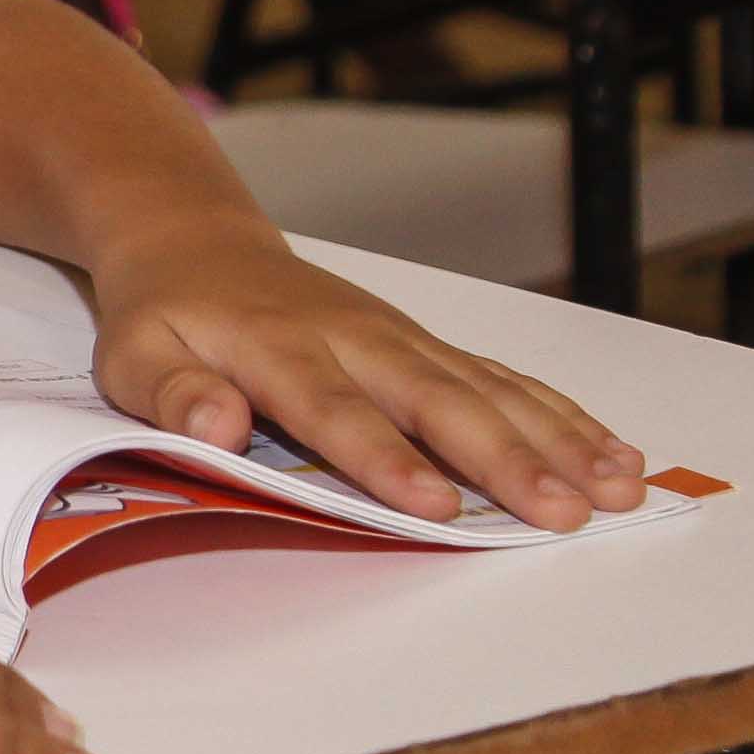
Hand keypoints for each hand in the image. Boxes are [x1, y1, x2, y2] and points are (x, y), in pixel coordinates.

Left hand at [84, 224, 647, 528]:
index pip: (336, 410)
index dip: (386, 459)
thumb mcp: (134, 354)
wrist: (197, 241)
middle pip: (438, 402)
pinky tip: (614, 454)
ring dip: (558, 441)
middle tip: (565, 512)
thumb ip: (173, 392)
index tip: (436, 505)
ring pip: (490, 391)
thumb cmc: (166, 315)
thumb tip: (218, 426)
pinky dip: (562, 416)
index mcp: (279, 349)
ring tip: (618, 490)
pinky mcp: (430, 345)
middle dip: (506, 460)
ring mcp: (403, 339)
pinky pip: (505, 380)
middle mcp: (356, 340)